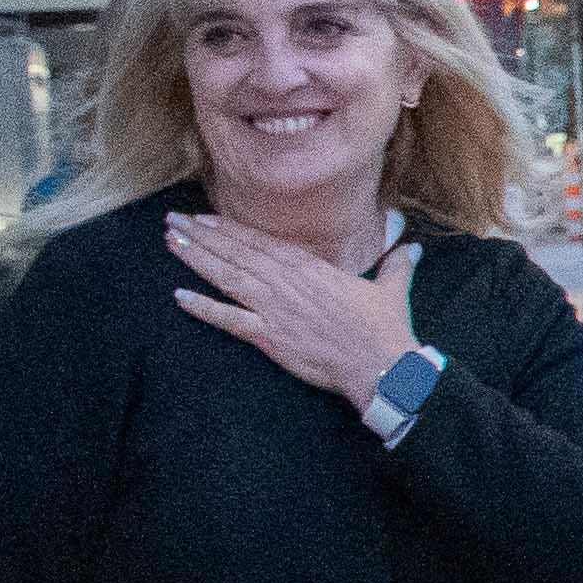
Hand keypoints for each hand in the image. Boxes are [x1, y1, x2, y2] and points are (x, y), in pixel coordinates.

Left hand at [166, 211, 423, 411]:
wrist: (381, 365)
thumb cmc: (385, 328)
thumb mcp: (392, 290)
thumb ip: (397, 265)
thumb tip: (412, 247)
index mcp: (311, 268)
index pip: (261, 242)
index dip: (230, 228)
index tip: (204, 217)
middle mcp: (286, 282)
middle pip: (236, 253)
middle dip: (202, 235)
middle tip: (172, 221)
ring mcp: (274, 308)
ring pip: (226, 277)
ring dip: (196, 259)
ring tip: (170, 242)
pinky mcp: (268, 336)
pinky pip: (228, 319)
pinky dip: (202, 308)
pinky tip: (178, 297)